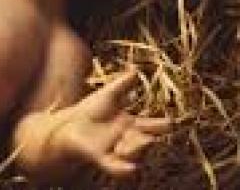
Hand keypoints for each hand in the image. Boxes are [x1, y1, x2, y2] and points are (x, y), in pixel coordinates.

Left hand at [52, 69, 172, 177]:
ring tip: (135, 144)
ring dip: (136, 150)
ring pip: (133, 154)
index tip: (171, 122)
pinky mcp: (102, 159)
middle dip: (149, 140)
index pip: (152, 125)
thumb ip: (123, 84)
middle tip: (150, 137)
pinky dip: (124, 169)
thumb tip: (136, 70)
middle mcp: (128, 139)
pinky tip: (131, 169)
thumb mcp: (109, 95)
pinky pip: (116, 167)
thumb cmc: (91, 110)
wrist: (68, 123)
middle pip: (145, 142)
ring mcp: (116, 150)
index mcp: (132, 124)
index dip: (162, 125)